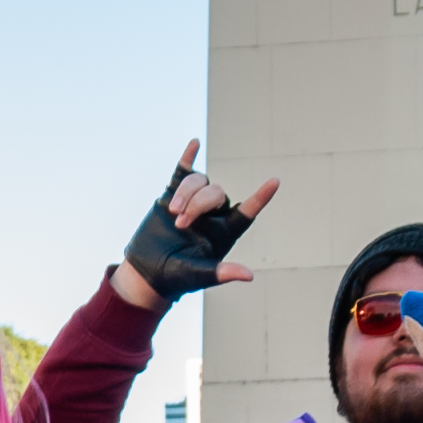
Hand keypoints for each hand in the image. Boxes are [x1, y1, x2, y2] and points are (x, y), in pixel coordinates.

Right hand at [112, 139, 276, 310]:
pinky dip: (188, 157)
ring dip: (186, 193)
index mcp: (225, 232)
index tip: (274, 182)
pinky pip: (183, 171)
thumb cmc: (177, 277)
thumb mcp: (200, 276)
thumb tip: (250, 276)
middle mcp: (213, 214)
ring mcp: (193, 201)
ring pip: (199, 181)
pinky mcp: (173, 194)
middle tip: (180, 223)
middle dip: (198, 204)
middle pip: (216, 193)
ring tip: (172, 212)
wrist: (147, 271)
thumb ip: (222, 272)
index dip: (260, 197)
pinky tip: (194, 144)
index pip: (247, 211)